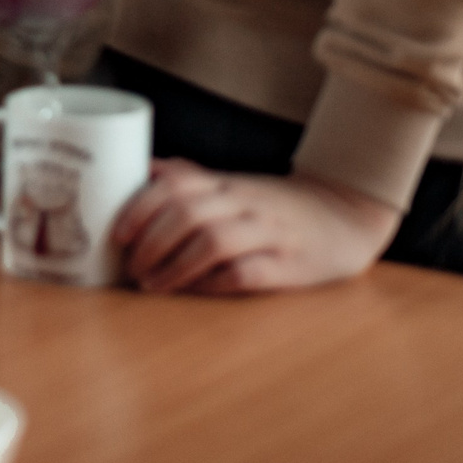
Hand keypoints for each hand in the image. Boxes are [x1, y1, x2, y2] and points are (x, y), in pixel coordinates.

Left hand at [109, 159, 401, 293]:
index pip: (173, 184)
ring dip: (175, 267)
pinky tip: (198, 292)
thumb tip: (138, 171)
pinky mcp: (289, 265)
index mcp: (224, 183)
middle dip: (150, 243)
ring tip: (153, 286)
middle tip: (132, 268)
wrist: (344, 216)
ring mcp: (268, 233)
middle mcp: (243, 202)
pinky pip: (247, 273)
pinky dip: (216, 283)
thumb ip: (189, 179)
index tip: (118, 234)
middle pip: (187, 213)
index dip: (139, 208)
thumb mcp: (232, 185)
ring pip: (213, 242)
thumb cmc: (273, 206)